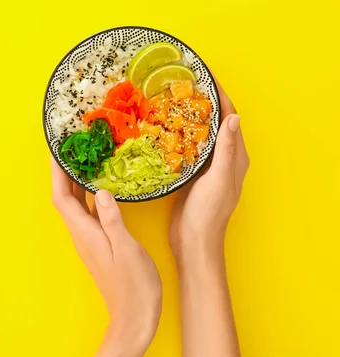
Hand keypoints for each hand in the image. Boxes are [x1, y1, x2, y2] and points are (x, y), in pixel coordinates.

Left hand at [51, 158, 161, 344]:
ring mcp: (91, 241)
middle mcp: (83, 235)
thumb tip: (99, 191)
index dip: (56, 173)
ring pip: (77, 206)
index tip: (56, 150)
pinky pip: (89, 214)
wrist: (134, 317)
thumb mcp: (127, 249)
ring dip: (75, 183)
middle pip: (65, 199)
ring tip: (84, 161)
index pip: (62, 198)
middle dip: (63, 173)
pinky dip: (90, 197)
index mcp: (86, 233)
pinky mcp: (100, 245)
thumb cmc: (134, 287)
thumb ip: (113, 220)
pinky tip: (102, 189)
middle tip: (70, 148)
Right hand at [169, 81, 249, 260]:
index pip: (229, 117)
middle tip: (182, 83)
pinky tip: (163, 130)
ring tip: (171, 99)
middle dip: (202, 101)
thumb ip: (226, 149)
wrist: (193, 241)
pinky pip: (186, 148)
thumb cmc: (208, 213)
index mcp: (234, 157)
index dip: (219, 95)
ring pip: (198, 134)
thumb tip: (232, 117)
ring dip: (188, 117)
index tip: (204, 75)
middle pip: (214, 122)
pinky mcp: (191, 175)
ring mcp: (206, 167)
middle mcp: (223, 159)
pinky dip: (177, 135)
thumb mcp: (219, 179)